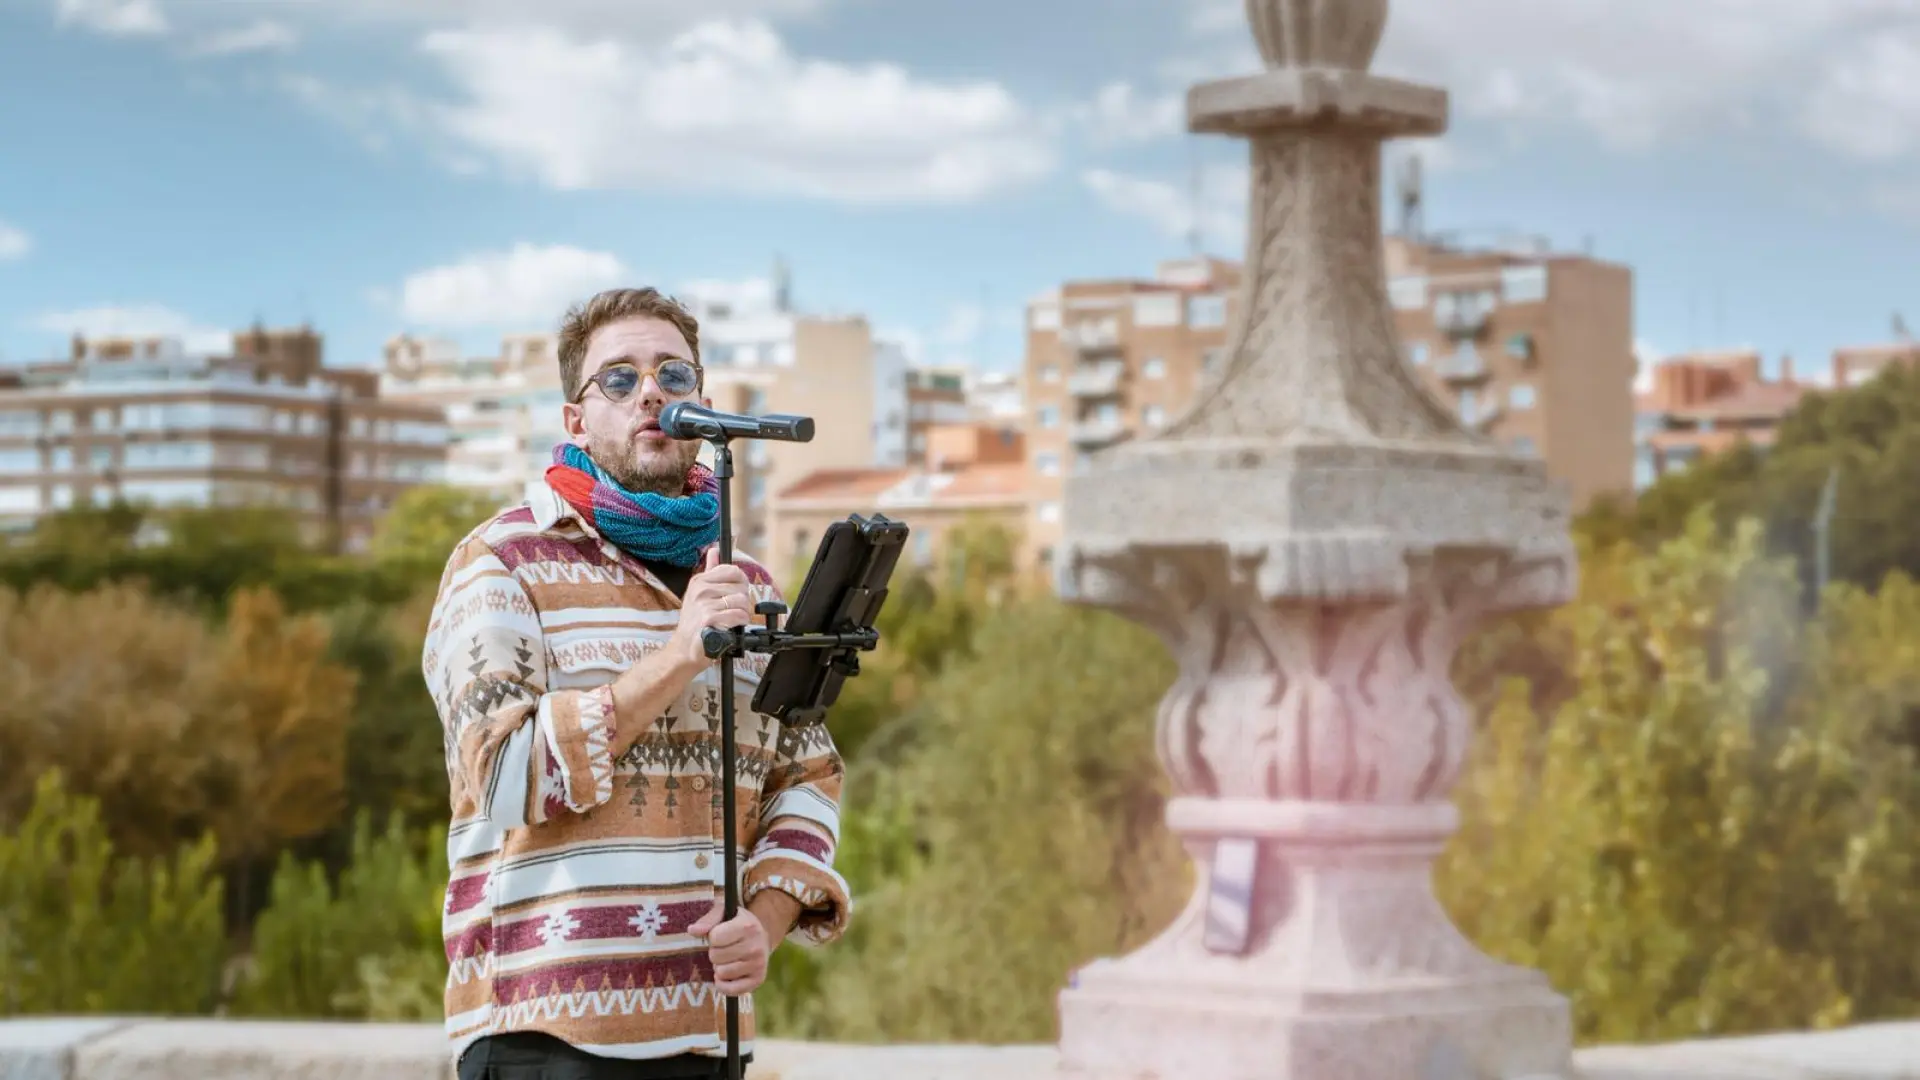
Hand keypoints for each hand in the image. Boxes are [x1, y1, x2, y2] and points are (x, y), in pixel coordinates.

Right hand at [669, 547, 752, 669]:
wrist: (683, 649)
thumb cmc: (694, 623)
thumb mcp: (697, 593)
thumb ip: (709, 571)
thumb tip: (714, 549)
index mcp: (699, 581)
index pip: (732, 570)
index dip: (741, 582)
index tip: (737, 592)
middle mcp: (701, 590)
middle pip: (741, 587)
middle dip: (743, 600)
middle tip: (733, 610)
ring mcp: (704, 604)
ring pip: (742, 601)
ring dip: (743, 613)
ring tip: (732, 620)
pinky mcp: (709, 619)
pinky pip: (738, 615)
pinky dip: (740, 622)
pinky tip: (733, 626)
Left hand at [688, 899, 770, 996]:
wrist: (762, 937)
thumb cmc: (738, 923)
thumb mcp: (724, 913)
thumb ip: (708, 920)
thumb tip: (692, 930)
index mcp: (748, 926)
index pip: (715, 937)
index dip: (712, 937)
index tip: (719, 934)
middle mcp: (755, 946)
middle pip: (716, 956)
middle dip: (715, 952)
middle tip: (724, 948)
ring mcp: (758, 965)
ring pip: (721, 973)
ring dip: (719, 967)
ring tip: (728, 959)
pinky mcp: (758, 980)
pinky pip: (731, 990)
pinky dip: (723, 984)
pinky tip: (726, 975)